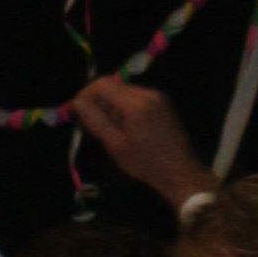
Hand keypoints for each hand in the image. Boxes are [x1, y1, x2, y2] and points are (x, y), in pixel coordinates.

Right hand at [73, 78, 215, 212]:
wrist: (180, 171)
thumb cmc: (145, 163)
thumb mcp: (115, 145)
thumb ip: (94, 120)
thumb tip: (77, 103)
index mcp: (135, 104)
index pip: (102, 85)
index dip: (85, 95)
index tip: (76, 111)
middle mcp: (148, 94)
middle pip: (113, 86)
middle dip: (98, 101)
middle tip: (90, 123)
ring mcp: (158, 97)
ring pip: (124, 92)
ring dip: (112, 105)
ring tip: (110, 129)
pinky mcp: (163, 103)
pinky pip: (137, 97)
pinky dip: (126, 107)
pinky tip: (126, 128)